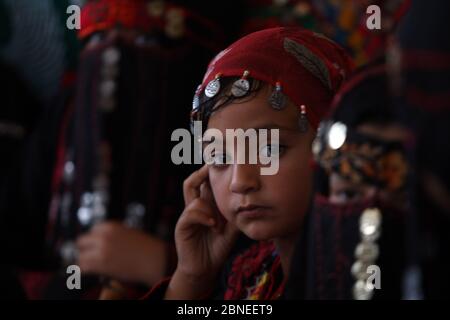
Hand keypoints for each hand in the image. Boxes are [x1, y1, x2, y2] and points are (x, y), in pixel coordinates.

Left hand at [76, 222, 166, 286]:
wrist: (155, 259)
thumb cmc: (146, 248)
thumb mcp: (129, 233)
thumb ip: (114, 235)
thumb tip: (103, 243)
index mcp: (111, 226)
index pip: (92, 230)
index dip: (94, 239)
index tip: (94, 246)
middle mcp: (103, 236)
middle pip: (82, 241)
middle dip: (85, 249)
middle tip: (89, 257)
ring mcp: (101, 250)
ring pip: (81, 256)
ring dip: (85, 261)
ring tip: (90, 267)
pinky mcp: (101, 264)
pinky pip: (84, 267)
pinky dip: (85, 270)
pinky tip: (89, 273)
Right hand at [166, 165, 238, 298]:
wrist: (205, 267)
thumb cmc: (218, 246)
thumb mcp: (232, 227)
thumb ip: (236, 213)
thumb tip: (249, 199)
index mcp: (207, 204)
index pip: (206, 182)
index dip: (211, 171)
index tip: (224, 161)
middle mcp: (195, 205)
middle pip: (193, 180)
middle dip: (203, 170)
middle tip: (214, 163)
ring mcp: (187, 214)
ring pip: (192, 190)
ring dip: (209, 202)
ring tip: (218, 220)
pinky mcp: (182, 225)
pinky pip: (191, 211)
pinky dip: (204, 215)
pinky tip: (214, 225)